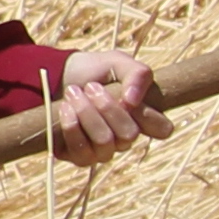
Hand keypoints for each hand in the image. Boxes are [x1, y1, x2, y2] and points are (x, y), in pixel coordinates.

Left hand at [48, 49, 169, 163]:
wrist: (55, 75)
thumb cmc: (93, 71)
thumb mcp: (118, 62)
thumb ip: (138, 74)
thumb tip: (132, 101)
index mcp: (142, 117)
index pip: (163, 130)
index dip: (149, 116)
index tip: (126, 96)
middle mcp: (125, 138)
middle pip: (130, 134)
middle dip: (107, 107)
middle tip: (90, 86)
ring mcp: (104, 150)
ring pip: (105, 141)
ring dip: (87, 113)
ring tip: (73, 92)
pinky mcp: (80, 157)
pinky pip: (82, 151)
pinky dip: (72, 126)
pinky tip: (65, 108)